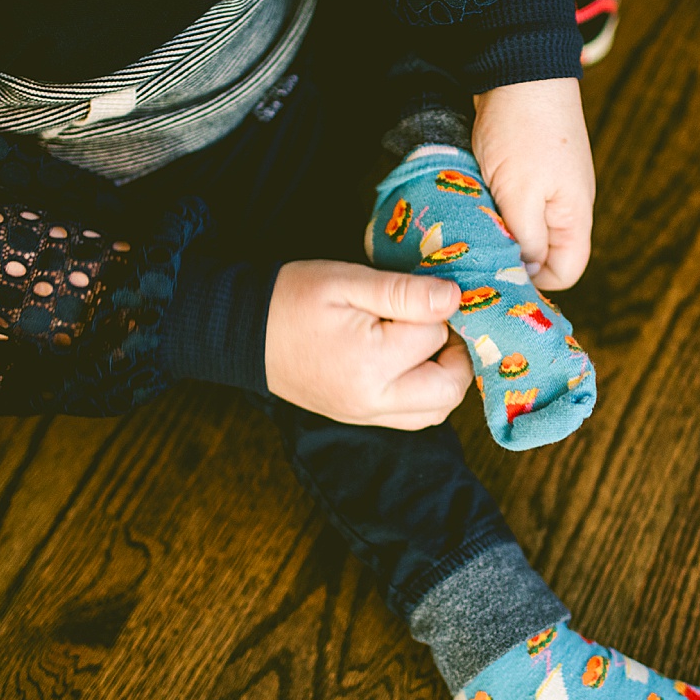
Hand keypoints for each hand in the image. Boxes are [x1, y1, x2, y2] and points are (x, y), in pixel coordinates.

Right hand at [265, 260, 473, 428]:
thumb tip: (454, 298)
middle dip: (457, 353)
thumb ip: (403, 292)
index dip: (435, 308)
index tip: (417, 291)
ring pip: (435, 411)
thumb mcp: (347, 281)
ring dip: (444, 377)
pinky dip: (424, 393)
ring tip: (426, 340)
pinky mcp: (358, 418)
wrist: (242, 331)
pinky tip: (410, 361)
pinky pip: (411, 417)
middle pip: (449, 389)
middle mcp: (371, 400)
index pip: (435, 336)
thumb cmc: (291, 297)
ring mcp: (364, 415)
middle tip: (439, 321)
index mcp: (369, 363)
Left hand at [471, 78, 595, 290]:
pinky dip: (493, 207)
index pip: (566, 271)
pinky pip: (513, 203)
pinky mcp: (528, 169)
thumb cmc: (522, 131)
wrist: (519, 66)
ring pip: (524, 227)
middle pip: (544, 252)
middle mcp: (566, 204)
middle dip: (512, 257)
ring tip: (471, 228)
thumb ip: (528, 238)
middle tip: (477, 256)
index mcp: (574, 215)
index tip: (499, 277)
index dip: (535, 282)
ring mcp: (548, 185)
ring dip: (498, 230)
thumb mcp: (521, 195)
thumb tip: (528, 270)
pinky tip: (473, 202)